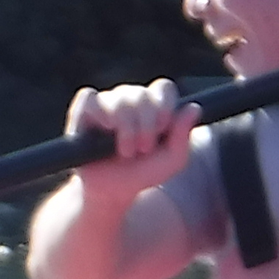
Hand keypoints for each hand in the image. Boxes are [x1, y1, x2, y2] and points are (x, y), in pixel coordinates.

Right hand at [68, 79, 195, 201]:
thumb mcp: (172, 160)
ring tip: (126, 151)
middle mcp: (131, 98)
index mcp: (155, 105)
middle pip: (141, 94)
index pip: (164, 88)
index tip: (163, 129)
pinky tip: (104, 131)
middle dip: (146, 125)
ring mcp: (107, 102)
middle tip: (144, 149)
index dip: (165, 106)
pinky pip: (89, 97)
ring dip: (126, 128)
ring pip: (119, 99)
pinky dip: (99, 113)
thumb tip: (194, 107)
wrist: (113, 190)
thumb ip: (183, 135)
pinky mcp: (83, 110)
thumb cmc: (144, 172)